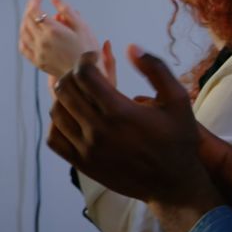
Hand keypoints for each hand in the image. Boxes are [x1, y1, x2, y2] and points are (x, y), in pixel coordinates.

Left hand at [19, 0, 100, 78]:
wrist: (87, 77)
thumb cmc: (88, 50)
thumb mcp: (82, 26)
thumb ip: (67, 10)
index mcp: (53, 31)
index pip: (35, 11)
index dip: (34, 1)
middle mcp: (42, 42)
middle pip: (27, 20)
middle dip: (30, 8)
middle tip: (36, 2)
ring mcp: (38, 53)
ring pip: (23, 33)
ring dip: (25, 21)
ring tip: (33, 15)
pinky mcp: (37, 62)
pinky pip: (23, 47)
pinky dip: (23, 37)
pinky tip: (28, 33)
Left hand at [46, 46, 215, 208]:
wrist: (173, 185)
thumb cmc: (177, 140)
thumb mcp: (178, 100)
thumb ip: (156, 69)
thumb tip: (129, 47)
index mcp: (120, 112)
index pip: (84, 75)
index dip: (85, 60)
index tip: (93, 58)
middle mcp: (98, 131)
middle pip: (65, 89)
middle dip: (73, 74)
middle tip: (85, 73)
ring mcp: (87, 150)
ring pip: (56, 111)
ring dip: (64, 96)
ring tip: (79, 92)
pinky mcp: (81, 164)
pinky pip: (53, 138)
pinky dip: (57, 123)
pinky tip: (72, 116)